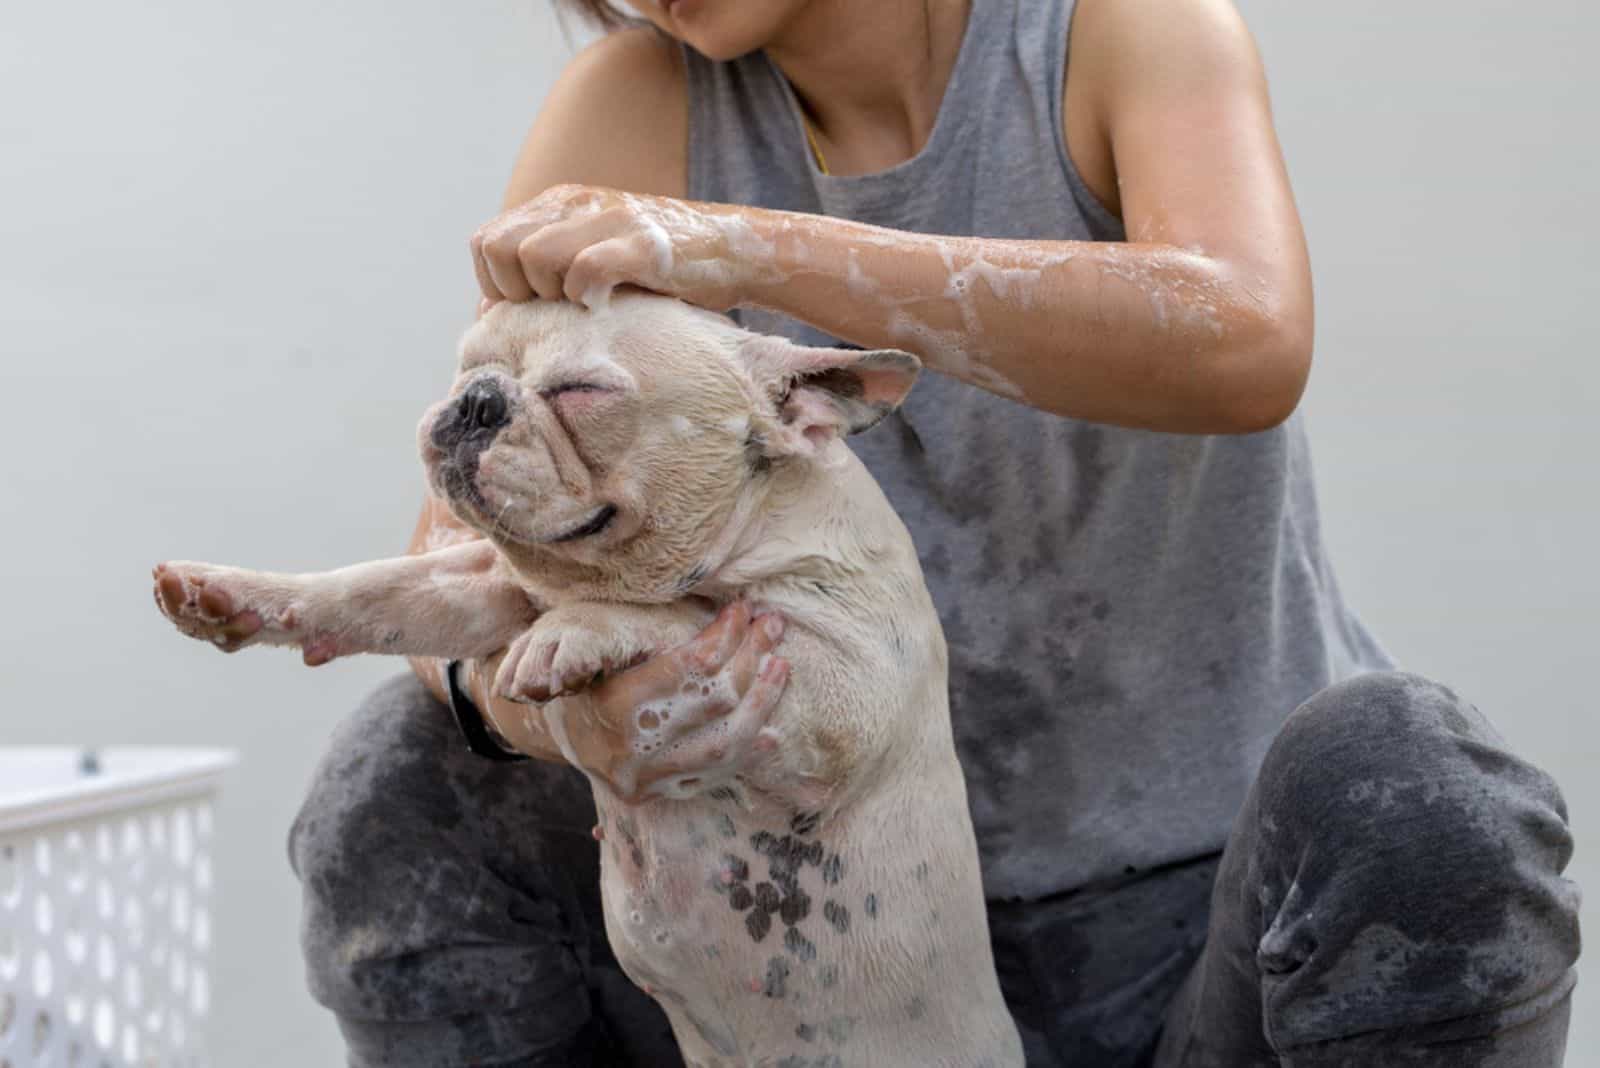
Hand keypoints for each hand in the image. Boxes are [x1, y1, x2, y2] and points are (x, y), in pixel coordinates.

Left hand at [469, 184, 766, 311]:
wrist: (734, 251)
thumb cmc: (660, 270)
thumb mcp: (592, 257)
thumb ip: (544, 274)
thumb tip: (485, 313)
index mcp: (559, 204)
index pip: (485, 241)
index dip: (495, 283)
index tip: (528, 309)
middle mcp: (576, 203)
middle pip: (499, 247)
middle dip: (515, 291)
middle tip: (553, 310)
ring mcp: (609, 220)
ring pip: (534, 256)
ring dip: (550, 294)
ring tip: (584, 306)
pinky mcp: (641, 244)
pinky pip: (583, 270)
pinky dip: (585, 296)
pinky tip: (606, 305)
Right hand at [479, 602, 789, 800]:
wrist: (552, 731)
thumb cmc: (580, 674)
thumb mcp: (594, 645)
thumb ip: (645, 636)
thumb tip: (721, 614)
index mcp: (613, 703)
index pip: (690, 666)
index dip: (724, 634)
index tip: (741, 609)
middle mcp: (630, 747)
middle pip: (714, 700)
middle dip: (751, 657)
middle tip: (772, 626)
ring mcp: (645, 778)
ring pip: (724, 744)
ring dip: (761, 702)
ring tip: (780, 667)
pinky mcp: (655, 796)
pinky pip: (713, 777)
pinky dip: (746, 752)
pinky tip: (772, 731)